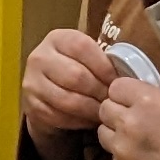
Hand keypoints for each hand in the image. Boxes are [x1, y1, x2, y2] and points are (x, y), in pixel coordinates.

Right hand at [20, 28, 118, 151]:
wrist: (46, 92)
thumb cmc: (75, 70)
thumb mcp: (86, 58)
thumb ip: (101, 60)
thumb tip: (127, 76)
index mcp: (57, 39)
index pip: (81, 47)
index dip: (103, 66)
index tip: (117, 81)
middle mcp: (40, 57)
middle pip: (76, 76)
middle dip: (99, 91)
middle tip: (113, 100)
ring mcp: (32, 83)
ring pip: (68, 100)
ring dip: (91, 109)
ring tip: (104, 111)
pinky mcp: (32, 106)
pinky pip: (60, 117)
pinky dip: (79, 121)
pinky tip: (90, 119)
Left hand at [95, 73, 159, 159]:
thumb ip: (158, 97)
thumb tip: (142, 97)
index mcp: (146, 100)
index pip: (116, 87)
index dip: (125, 93)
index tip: (133, 99)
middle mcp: (129, 121)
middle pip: (105, 108)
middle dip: (117, 111)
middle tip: (134, 119)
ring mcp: (122, 147)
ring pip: (103, 132)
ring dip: (116, 133)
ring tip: (136, 140)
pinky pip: (113, 155)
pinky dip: (123, 155)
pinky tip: (143, 158)